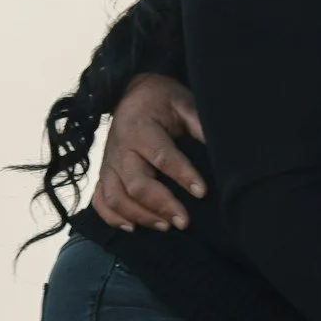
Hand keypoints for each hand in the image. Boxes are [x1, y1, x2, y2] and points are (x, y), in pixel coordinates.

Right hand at [89, 75, 205, 231]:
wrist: (131, 93)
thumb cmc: (162, 100)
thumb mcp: (182, 102)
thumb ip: (198, 122)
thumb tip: (220, 144)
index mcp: (140, 128)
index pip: (162, 156)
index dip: (182, 175)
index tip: (202, 192)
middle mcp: (120, 148)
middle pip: (135, 183)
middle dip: (161, 205)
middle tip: (184, 221)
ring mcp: (108, 163)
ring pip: (115, 197)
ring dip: (140, 215)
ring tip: (166, 227)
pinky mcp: (104, 173)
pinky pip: (100, 200)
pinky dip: (112, 217)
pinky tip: (132, 228)